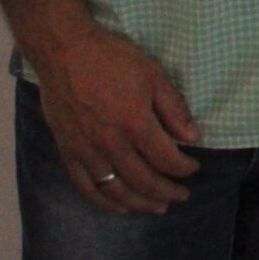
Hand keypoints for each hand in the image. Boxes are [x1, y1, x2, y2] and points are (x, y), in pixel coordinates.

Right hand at [33, 25, 200, 213]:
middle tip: (182, 196)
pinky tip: (118, 207)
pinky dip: (104, 202)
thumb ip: (174, 109)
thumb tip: (192, 138)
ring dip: (140, 204)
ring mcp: (87, 152)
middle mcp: (112, 145)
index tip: (194, 168)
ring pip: (116, 191)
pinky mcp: (68, 152)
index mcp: (136, 125)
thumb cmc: (112, 59)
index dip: (184, 169)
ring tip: (157, 207)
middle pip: (144, 182)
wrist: (65, 52)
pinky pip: (86, 187)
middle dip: (167, 192)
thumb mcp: (153, 75)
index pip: (167, 160)